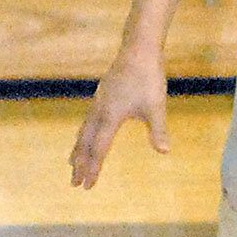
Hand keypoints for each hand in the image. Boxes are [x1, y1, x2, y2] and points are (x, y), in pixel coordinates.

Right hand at [70, 50, 170, 189]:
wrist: (138, 50)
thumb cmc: (148, 78)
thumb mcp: (155, 106)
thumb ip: (158, 130)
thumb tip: (164, 151)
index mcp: (110, 117)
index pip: (98, 149)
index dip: (93, 169)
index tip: (87, 186)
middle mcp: (99, 111)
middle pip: (84, 143)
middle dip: (80, 164)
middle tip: (74, 183)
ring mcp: (98, 102)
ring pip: (83, 131)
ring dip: (78, 150)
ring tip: (72, 163)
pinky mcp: (101, 96)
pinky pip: (87, 121)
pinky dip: (83, 134)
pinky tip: (87, 135)